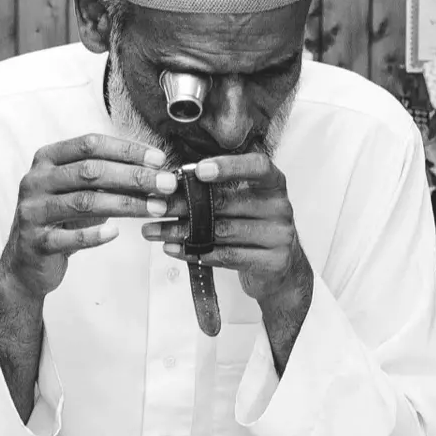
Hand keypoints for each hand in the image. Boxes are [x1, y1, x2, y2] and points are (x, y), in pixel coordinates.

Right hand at [0, 135, 174, 299]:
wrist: (26, 262)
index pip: (90, 144)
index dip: (126, 149)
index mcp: (47, 159)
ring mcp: (33, 211)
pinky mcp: (35, 242)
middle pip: (90, 171)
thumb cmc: (60, 220)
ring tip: (155, 208)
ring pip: (84, 202)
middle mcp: (36, 180)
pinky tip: (115, 233)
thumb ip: (107, 178)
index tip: (158, 159)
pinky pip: (68, 237)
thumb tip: (154, 170)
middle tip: (166, 184)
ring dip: (126, 204)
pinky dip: (94, 235)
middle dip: (134, 176)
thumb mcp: (79, 192)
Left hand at [144, 153, 312, 314]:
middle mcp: (280, 207)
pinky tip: (173, 248)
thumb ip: (220, 190)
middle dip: (184, 204)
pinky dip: (196, 252)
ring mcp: (279, 235)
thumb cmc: (254, 227)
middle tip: (156, 205)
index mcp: (274, 184)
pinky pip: (226, 256)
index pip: (256, 166)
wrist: (281, 269)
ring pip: (221, 232)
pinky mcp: (272, 262)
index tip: (197, 170)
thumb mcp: (245, 202)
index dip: (228, 166)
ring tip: (154, 230)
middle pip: (227, 203)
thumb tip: (174, 181)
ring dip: (182, 232)